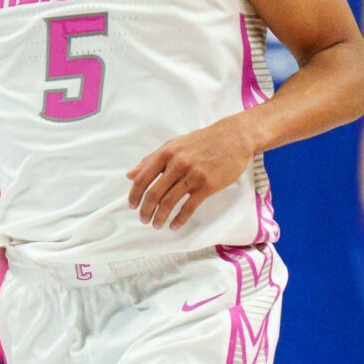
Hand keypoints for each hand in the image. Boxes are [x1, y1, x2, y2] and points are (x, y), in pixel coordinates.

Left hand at [128, 114, 259, 229]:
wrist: (233, 138)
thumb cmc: (202, 141)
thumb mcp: (174, 145)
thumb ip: (151, 160)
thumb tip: (130, 175)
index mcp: (166, 153)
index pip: (142, 179)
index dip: (134, 195)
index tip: (132, 205)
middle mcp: (177, 164)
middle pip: (153, 194)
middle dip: (145, 211)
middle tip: (144, 219)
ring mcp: (192, 176)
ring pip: (169, 202)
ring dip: (160, 217)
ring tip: (157, 224)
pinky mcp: (207, 186)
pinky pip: (189, 207)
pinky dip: (179, 219)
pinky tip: (174, 225)